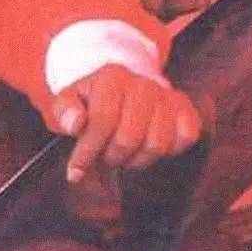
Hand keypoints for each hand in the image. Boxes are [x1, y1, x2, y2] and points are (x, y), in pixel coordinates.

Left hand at [52, 64, 201, 184]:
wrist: (126, 89)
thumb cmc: (95, 101)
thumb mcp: (70, 101)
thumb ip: (65, 110)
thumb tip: (75, 124)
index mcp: (112, 77)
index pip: (102, 120)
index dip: (88, 151)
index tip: (75, 173)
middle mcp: (142, 83)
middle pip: (129, 138)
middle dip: (113, 156)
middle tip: (107, 156)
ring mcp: (167, 95)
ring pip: (157, 144)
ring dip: (138, 159)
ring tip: (127, 152)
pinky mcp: (187, 109)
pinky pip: (185, 138)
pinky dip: (169, 151)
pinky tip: (151, 145)